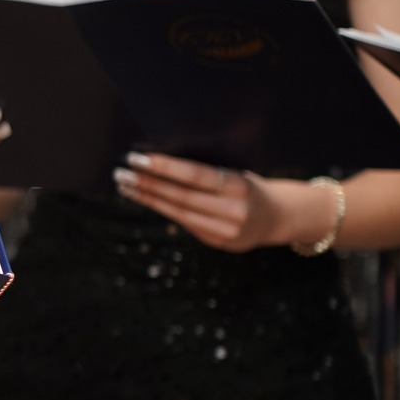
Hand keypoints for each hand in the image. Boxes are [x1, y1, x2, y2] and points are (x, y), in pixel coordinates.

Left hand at [112, 152, 336, 253]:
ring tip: (125, 186)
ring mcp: (226, 230)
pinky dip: (162, 209)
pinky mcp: (217, 242)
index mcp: (239, 185)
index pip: (194, 175)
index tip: (137, 158)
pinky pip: (184, 223)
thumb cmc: (248, 185)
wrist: (278, 216)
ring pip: (178, 213)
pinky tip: (144, 198)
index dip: (164, 167)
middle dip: (148, 184)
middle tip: (121, 173)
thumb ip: (207, 171)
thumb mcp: (236, 172)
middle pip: (181, 196)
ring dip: (148, 198)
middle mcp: (233, 210)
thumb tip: (159, 158)